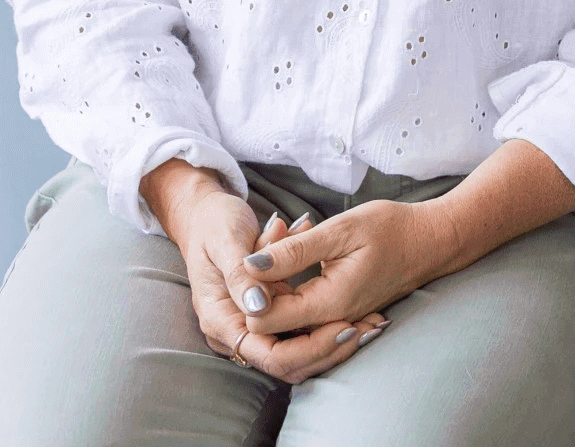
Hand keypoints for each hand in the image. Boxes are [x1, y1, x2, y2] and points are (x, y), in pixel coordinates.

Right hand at [138, 163, 389, 384]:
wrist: (204, 214)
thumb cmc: (213, 223)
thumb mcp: (226, 239)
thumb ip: (240, 273)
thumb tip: (258, 308)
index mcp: (220, 319)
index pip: (269, 354)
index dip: (308, 347)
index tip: (344, 327)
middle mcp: (234, 332)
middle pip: (287, 361)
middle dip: (327, 348)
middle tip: (366, 328)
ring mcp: (251, 324)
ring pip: (297, 349)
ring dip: (331, 338)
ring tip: (370, 322)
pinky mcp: (267, 312)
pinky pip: (298, 328)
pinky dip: (324, 321)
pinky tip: (356, 310)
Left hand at [232, 139, 574, 334]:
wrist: (431, 241)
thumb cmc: (391, 229)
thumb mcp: (341, 230)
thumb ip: (295, 250)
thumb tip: (249, 267)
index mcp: (328, 304)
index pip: (264, 321)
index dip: (250, 291)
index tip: (258, 252)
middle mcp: (329, 322)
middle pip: (271, 325)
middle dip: (260, 288)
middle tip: (271, 241)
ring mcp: (334, 321)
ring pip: (284, 319)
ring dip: (273, 285)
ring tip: (281, 242)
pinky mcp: (338, 313)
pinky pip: (301, 312)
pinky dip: (289, 285)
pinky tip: (294, 252)